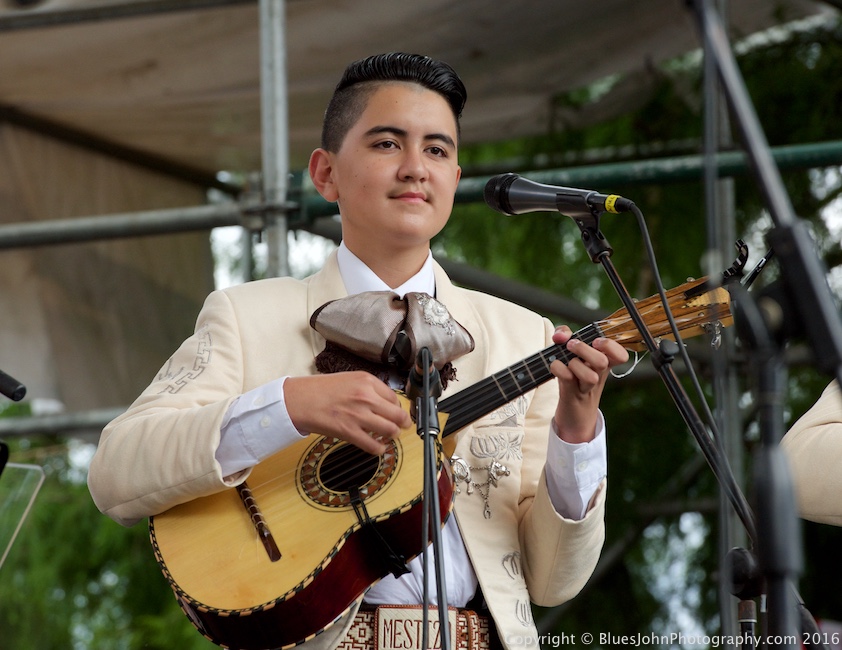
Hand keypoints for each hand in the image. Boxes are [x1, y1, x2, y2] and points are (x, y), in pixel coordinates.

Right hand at [284, 372, 411, 454]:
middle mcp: (366, 397)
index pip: (395, 398)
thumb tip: (385, 403)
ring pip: (390, 430)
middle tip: (403, 426)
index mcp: (367, 381)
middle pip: (398, 415)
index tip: (398, 413)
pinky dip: (379, 449)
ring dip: (393, 435)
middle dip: (403, 423)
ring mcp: (359, 415)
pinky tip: (378, 447)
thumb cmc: (320, 390)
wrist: (299, 400)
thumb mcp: (350, 379)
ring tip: (389, 436)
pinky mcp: (349, 432)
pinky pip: (374, 445)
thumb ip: (369, 389)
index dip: (398, 408)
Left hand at [550, 325, 628, 443]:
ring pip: (590, 376)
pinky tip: (555, 366)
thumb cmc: (572, 376)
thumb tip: (561, 336)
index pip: (621, 355)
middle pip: (602, 361)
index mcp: (604, 363)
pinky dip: (558, 368)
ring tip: (565, 360)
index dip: (610, 346)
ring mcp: (586, 387)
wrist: (573, 412)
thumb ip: (565, 335)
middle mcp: (598, 375)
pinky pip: (568, 379)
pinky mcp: (571, 394)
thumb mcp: (572, 353)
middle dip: (584, 349)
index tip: (596, 341)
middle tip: (571, 346)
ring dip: (573, 364)